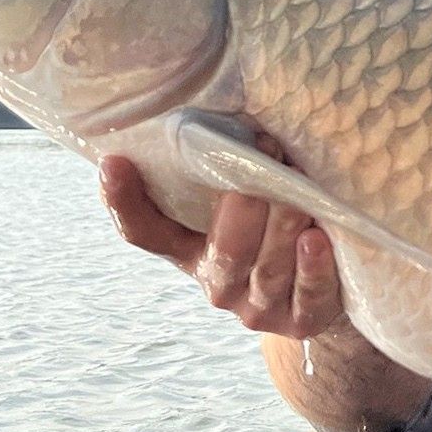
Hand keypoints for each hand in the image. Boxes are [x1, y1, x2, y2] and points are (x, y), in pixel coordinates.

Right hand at [98, 142, 343, 338]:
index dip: (124, 202)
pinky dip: (312, 268)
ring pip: (267, 269)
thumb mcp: (236, 204)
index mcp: (188, 253)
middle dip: (244, 201)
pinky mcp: (302, 321)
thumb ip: (219, 173)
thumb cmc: (271, 230)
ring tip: (295, 184)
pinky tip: (315, 239)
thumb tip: (209, 110)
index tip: (114, 162)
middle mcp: (217, 285)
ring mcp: (258, 308)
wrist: (317, 294)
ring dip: (282, 225)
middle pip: (223, 250)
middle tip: (263, 149)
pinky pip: (307, 295)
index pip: (144, 233)